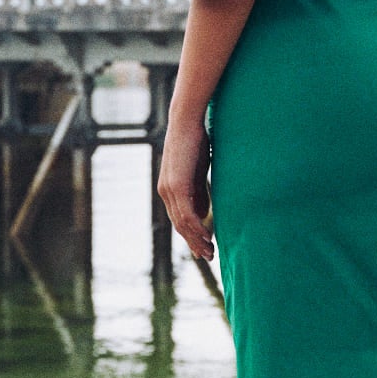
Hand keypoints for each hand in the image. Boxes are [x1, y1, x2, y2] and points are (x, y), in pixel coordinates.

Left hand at [158, 108, 213, 259]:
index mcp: (169, 189)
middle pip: (180, 225)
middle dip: (195, 242)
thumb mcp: (198, 172)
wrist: (187, 121)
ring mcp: (169, 190)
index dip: (192, 236)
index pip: (180, 219)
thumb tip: (203, 214)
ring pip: (183, 223)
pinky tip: (208, 236)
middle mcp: (165, 192)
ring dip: (197, 239)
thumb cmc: (195, 142)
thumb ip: (199, 193)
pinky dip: (197, 228)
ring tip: (211, 251)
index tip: (203, 249)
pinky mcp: (176, 186)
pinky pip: (186, 214)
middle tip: (209, 256)